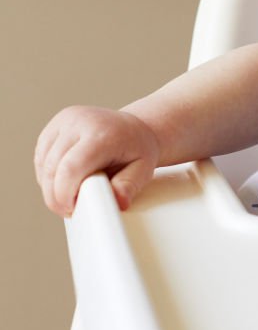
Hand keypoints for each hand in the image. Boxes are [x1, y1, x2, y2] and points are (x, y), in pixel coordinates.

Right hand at [34, 106, 160, 216]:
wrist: (134, 126)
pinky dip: (47, 174)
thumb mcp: (143, 169)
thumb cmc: (138, 149)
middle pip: (53, 167)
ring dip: (50, 185)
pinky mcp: (55, 124)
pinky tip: (63, 180)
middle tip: (69, 209)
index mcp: (103, 132)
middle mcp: (80, 121)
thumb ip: (129, 186)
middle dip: (55, 195)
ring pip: (44, 163)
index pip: (71, 168)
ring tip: (70, 194)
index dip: (64, 194)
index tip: (72, 209)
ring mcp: (65, 120)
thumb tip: (119, 202)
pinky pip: (42, 156)